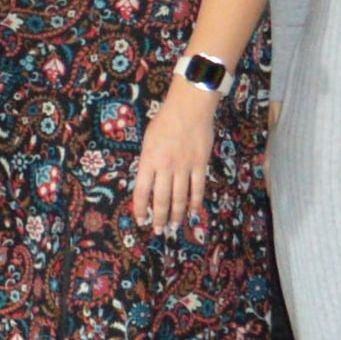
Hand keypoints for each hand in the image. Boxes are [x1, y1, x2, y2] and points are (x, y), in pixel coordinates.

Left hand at [129, 80, 220, 235]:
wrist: (189, 108)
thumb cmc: (164, 122)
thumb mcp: (147, 141)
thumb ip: (148, 162)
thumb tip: (147, 183)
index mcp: (148, 161)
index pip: (141, 191)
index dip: (140, 209)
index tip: (141, 220)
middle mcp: (165, 167)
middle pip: (161, 199)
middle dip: (159, 218)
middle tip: (159, 230)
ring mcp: (184, 167)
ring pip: (180, 198)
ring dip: (176, 214)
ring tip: (174, 226)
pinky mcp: (200, 165)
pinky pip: (198, 188)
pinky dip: (195, 202)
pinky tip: (192, 212)